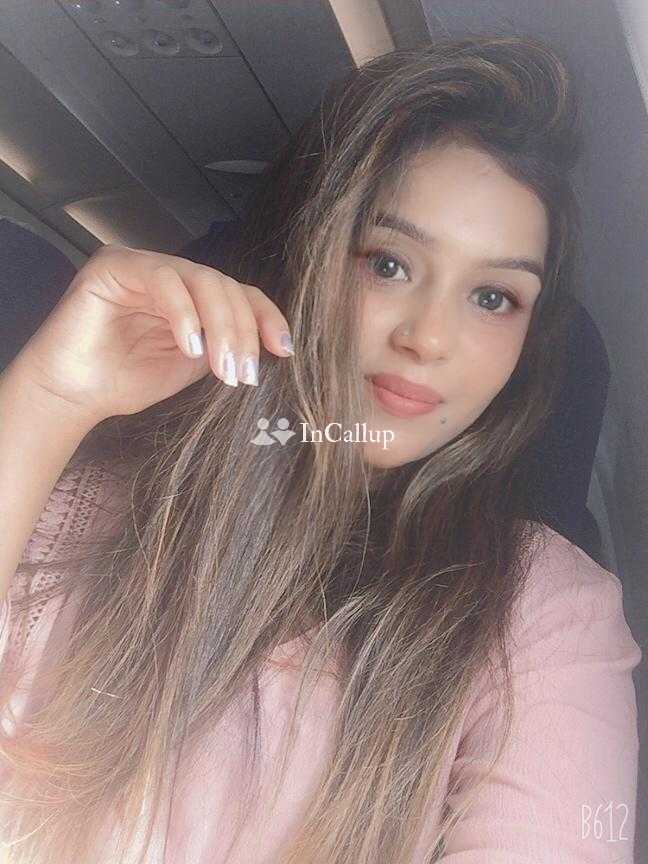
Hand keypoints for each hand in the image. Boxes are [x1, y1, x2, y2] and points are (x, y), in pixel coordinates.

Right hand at [11, 244, 293, 425]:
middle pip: (226, 287)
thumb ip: (226, 346)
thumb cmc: (130, 380)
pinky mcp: (115, 265)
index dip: (267, 318)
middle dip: (243, 332)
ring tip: (222, 368)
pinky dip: (183, 313)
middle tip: (244, 375)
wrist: (77, 395)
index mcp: (195, 296)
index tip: (284, 351)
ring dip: (221, 325)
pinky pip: (162, 278)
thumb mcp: (194, 366)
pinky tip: (190, 347)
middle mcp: (174, 275)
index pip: (241, 294)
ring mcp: (145, 265)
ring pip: (202, 279)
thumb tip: (273, 345)